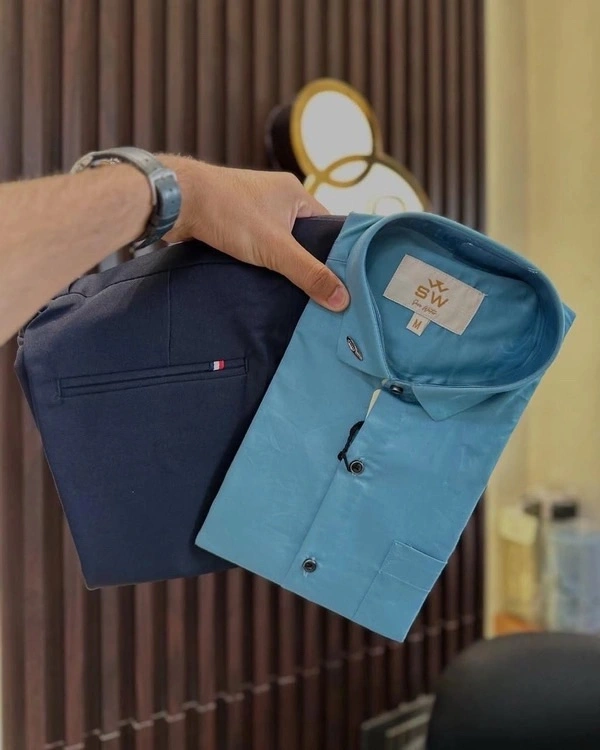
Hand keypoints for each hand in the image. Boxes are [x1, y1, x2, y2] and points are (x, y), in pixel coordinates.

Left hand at [162, 156, 348, 311]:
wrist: (176, 202)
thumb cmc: (228, 213)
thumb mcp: (276, 248)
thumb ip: (308, 273)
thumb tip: (343, 298)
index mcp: (296, 193)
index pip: (329, 227)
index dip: (337, 254)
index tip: (345, 282)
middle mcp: (277, 198)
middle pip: (304, 238)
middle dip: (308, 264)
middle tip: (321, 294)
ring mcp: (254, 209)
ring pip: (280, 244)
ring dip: (282, 266)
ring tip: (295, 294)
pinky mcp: (234, 222)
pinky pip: (258, 246)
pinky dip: (262, 263)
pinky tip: (265, 283)